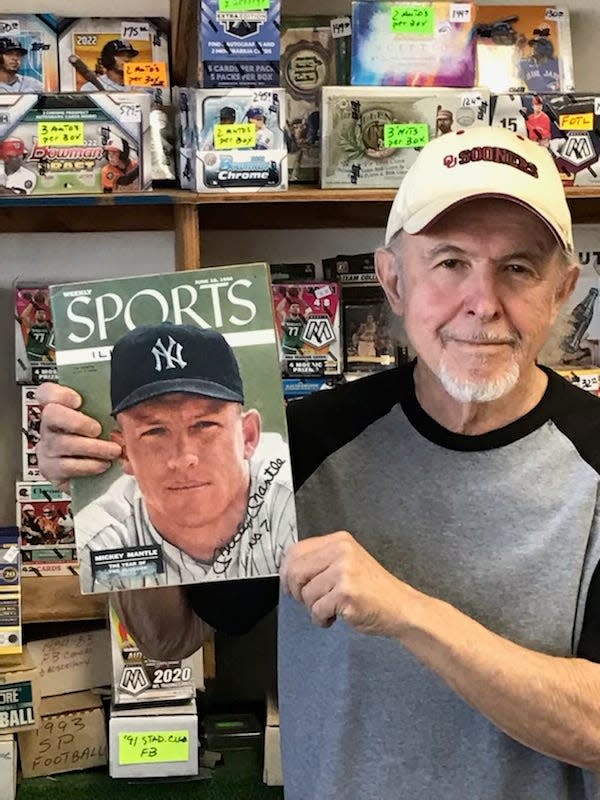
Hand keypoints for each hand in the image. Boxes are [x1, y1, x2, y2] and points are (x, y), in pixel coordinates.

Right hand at [36, 383, 121, 490]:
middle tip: (98, 429)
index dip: (61, 393)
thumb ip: (106, 410)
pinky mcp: (51, 470)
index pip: (47, 392)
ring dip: (94, 447)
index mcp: (60, 408)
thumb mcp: (102, 420)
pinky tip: (103, 464)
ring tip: (113, 450)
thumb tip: (124, 405)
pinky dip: (90, 465)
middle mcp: (49, 426)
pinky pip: (67, 466)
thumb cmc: (97, 440)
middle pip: (51, 414)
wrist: (87, 473)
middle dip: (77, 421)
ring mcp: (48, 448)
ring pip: (63, 443)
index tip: (79, 400)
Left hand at [280, 531, 411, 636]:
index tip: (289, 585)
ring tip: (333, 608)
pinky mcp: (346, 593)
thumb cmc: (372, 589)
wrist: (401, 607)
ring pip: (306, 594)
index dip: (286, 572)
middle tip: (311, 601)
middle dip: (297, 592)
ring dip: (314, 608)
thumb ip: (321, 561)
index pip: (296, 551)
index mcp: (339, 541)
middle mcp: (341, 552)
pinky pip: (317, 610)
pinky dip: (322, 619)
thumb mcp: (347, 562)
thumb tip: (287, 571)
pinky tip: (338, 616)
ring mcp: (344, 572)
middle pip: (295, 572)